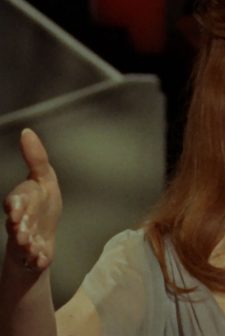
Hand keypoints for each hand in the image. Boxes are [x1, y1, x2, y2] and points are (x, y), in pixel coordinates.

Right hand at [3, 129, 61, 270]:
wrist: (41, 240)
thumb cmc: (42, 206)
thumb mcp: (44, 179)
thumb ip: (36, 158)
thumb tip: (27, 131)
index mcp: (21, 202)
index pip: (16, 201)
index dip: (15, 204)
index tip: (14, 207)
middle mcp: (20, 222)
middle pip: (16, 223)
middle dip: (18, 225)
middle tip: (20, 228)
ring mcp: (26, 240)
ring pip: (22, 243)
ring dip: (26, 243)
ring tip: (30, 244)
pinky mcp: (35, 255)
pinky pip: (36, 259)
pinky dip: (38, 258)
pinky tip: (42, 258)